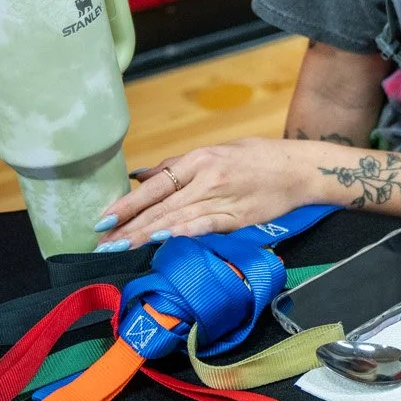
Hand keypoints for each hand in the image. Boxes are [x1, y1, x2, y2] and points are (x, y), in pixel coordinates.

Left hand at [93, 138, 318, 248]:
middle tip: (101, 243)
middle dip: (127, 226)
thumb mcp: (217, 152)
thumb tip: (141, 176)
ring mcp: (223, 198)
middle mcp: (208, 177)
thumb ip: (178, 166)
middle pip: (160, 206)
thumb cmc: (258, 158)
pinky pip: (205, 225)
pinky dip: (182, 232)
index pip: (154, 186)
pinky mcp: (238, 217)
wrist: (300, 169)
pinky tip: (161, 240)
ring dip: (144, 235)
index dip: (126, 204)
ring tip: (119, 248)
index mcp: (199, 159)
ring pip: (177, 218)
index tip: (102, 220)